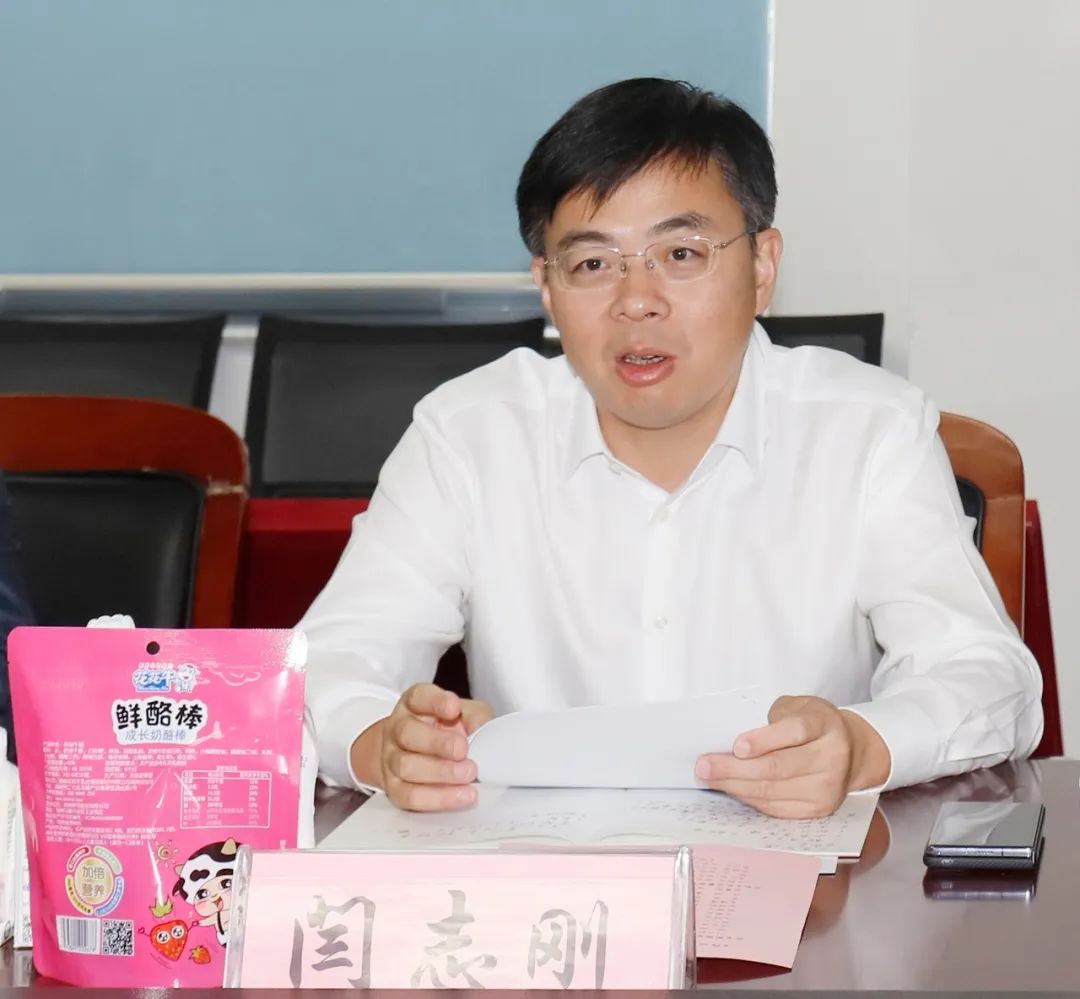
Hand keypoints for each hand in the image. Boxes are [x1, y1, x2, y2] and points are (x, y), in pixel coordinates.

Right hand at [358, 683, 492, 811]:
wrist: (418, 754)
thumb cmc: (447, 730)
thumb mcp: (465, 713)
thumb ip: (475, 717)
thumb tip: (483, 730)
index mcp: (414, 704)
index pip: (419, 697)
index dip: (435, 701)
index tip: (454, 708)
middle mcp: (398, 728)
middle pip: (407, 733)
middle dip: (437, 743)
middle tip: (463, 751)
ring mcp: (391, 759)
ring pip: (406, 766)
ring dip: (440, 773)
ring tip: (468, 774)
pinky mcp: (394, 788)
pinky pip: (410, 796)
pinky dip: (437, 798)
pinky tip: (460, 795)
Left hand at [694, 695, 889, 817]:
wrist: (850, 750)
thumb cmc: (813, 724)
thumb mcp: (796, 708)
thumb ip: (769, 719)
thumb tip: (728, 740)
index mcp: (824, 725)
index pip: (794, 731)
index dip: (764, 739)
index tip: (737, 746)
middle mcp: (831, 757)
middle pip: (778, 767)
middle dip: (735, 768)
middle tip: (704, 766)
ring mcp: (827, 787)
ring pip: (773, 790)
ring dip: (735, 785)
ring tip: (709, 777)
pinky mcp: (818, 809)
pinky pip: (776, 807)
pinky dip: (749, 798)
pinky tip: (730, 788)